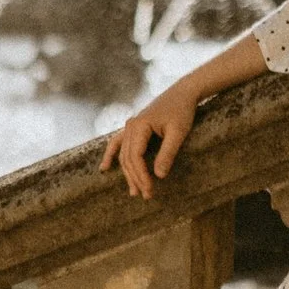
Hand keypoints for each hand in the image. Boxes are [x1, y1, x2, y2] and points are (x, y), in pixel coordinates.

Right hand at [100, 84, 196, 198]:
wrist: (182, 93)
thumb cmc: (182, 111)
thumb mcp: (178, 133)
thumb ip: (167, 153)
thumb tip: (159, 176)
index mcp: (139, 126)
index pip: (135, 157)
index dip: (141, 175)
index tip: (150, 189)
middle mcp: (130, 126)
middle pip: (128, 158)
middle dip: (136, 178)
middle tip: (146, 195)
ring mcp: (130, 126)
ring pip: (124, 154)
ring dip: (127, 173)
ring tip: (133, 191)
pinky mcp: (134, 127)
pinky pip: (118, 143)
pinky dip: (111, 155)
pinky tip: (105, 168)